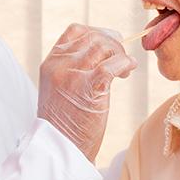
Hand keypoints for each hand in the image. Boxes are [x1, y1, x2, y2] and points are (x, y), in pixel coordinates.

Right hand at [37, 23, 136, 162]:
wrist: (59, 148)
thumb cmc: (63, 123)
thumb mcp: (58, 89)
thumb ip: (72, 70)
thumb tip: (100, 54)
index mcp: (51, 63)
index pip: (75, 31)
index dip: (97, 32)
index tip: (109, 42)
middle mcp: (60, 65)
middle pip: (94, 37)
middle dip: (113, 44)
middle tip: (121, 59)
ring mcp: (74, 75)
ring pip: (104, 47)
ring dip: (120, 54)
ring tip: (124, 70)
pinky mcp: (90, 87)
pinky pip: (113, 63)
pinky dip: (125, 63)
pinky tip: (128, 71)